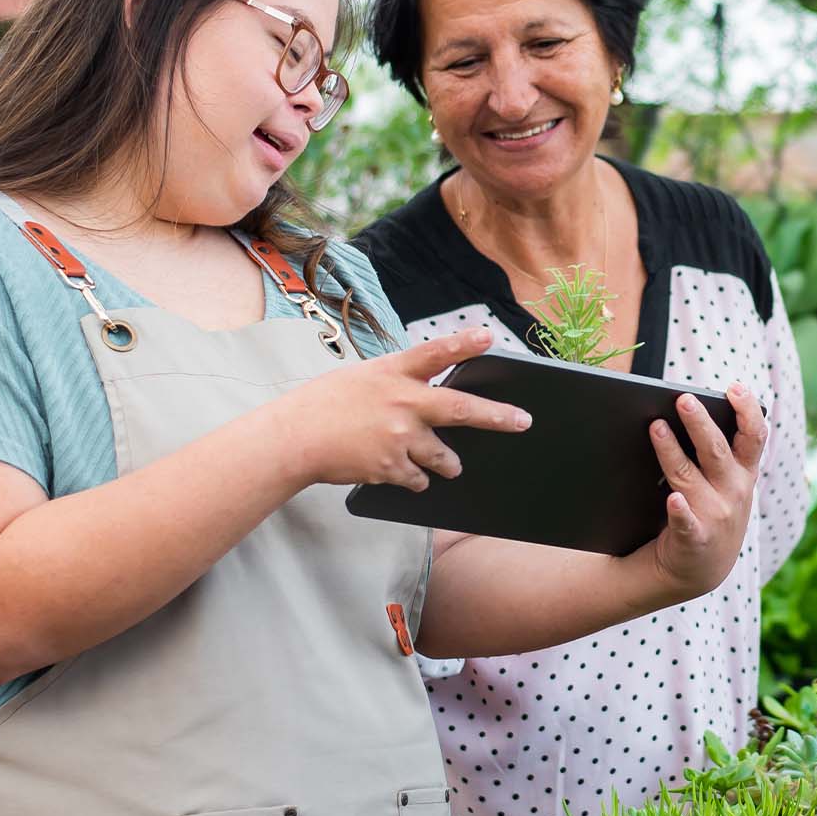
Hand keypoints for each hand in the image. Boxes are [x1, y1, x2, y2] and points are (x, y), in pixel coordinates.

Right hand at [275, 326, 531, 491]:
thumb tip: (423, 401)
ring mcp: (399, 436)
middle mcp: (402, 402)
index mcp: (392, 372)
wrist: (294, 439)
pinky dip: (415, 479)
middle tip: (522, 421)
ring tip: (451, 466)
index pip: (436, 352)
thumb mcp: (359, 378)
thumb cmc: (322, 405)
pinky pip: (418, 478)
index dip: (465, 343)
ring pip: (443, 457)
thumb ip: (395, 383)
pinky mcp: (392, 466)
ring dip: (448, 464)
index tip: (490, 336)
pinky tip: (401, 473)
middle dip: (498, 416)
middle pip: (462, 408)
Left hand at [637, 383, 766, 601]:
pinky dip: (680, 511)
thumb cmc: (707, 512)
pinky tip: (673, 499)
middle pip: (716, 450)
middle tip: (683, 398)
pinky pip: (686, 522)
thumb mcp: (724, 484)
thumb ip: (717, 452)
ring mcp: (715, 517)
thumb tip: (688, 408)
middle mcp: (734, 493)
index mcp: (743, 474)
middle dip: (700, 422)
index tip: (734, 387)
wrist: (697, 570)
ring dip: (671, 451)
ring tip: (655, 427)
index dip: (747, 410)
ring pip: (689, 476)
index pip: (753, 436)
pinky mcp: (694, 540)